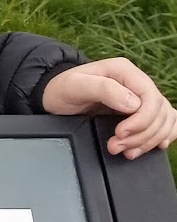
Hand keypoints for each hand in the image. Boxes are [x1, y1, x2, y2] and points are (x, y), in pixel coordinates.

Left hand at [42, 59, 176, 158]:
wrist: (54, 97)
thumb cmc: (62, 89)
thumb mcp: (75, 86)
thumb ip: (103, 89)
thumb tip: (133, 104)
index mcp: (124, 71)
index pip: (151, 98)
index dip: (141, 121)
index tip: (120, 134)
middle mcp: (136, 82)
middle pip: (159, 113)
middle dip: (140, 135)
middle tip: (116, 146)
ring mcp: (140, 98)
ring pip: (164, 121)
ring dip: (148, 141)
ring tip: (125, 150)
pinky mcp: (140, 112)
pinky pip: (166, 123)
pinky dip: (161, 137)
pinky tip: (150, 146)